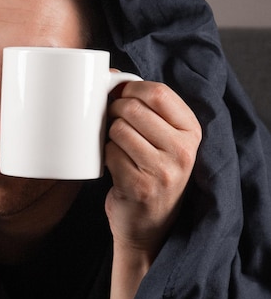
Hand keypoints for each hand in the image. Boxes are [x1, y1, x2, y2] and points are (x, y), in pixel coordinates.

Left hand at [105, 80, 200, 257]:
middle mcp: (182, 150)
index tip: (120, 95)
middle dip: (114, 110)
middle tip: (113, 123)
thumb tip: (111, 74)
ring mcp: (163, 170)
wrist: (148, 225)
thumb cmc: (152, 171)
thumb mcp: (164, 139)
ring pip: (118, 129)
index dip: (131, 88)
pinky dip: (106, 156)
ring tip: (118, 147)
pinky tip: (116, 166)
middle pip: (133, 108)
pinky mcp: (139, 186)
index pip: (158, 92)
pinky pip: (110, 153)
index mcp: (192, 131)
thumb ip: (147, 106)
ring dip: (109, 135)